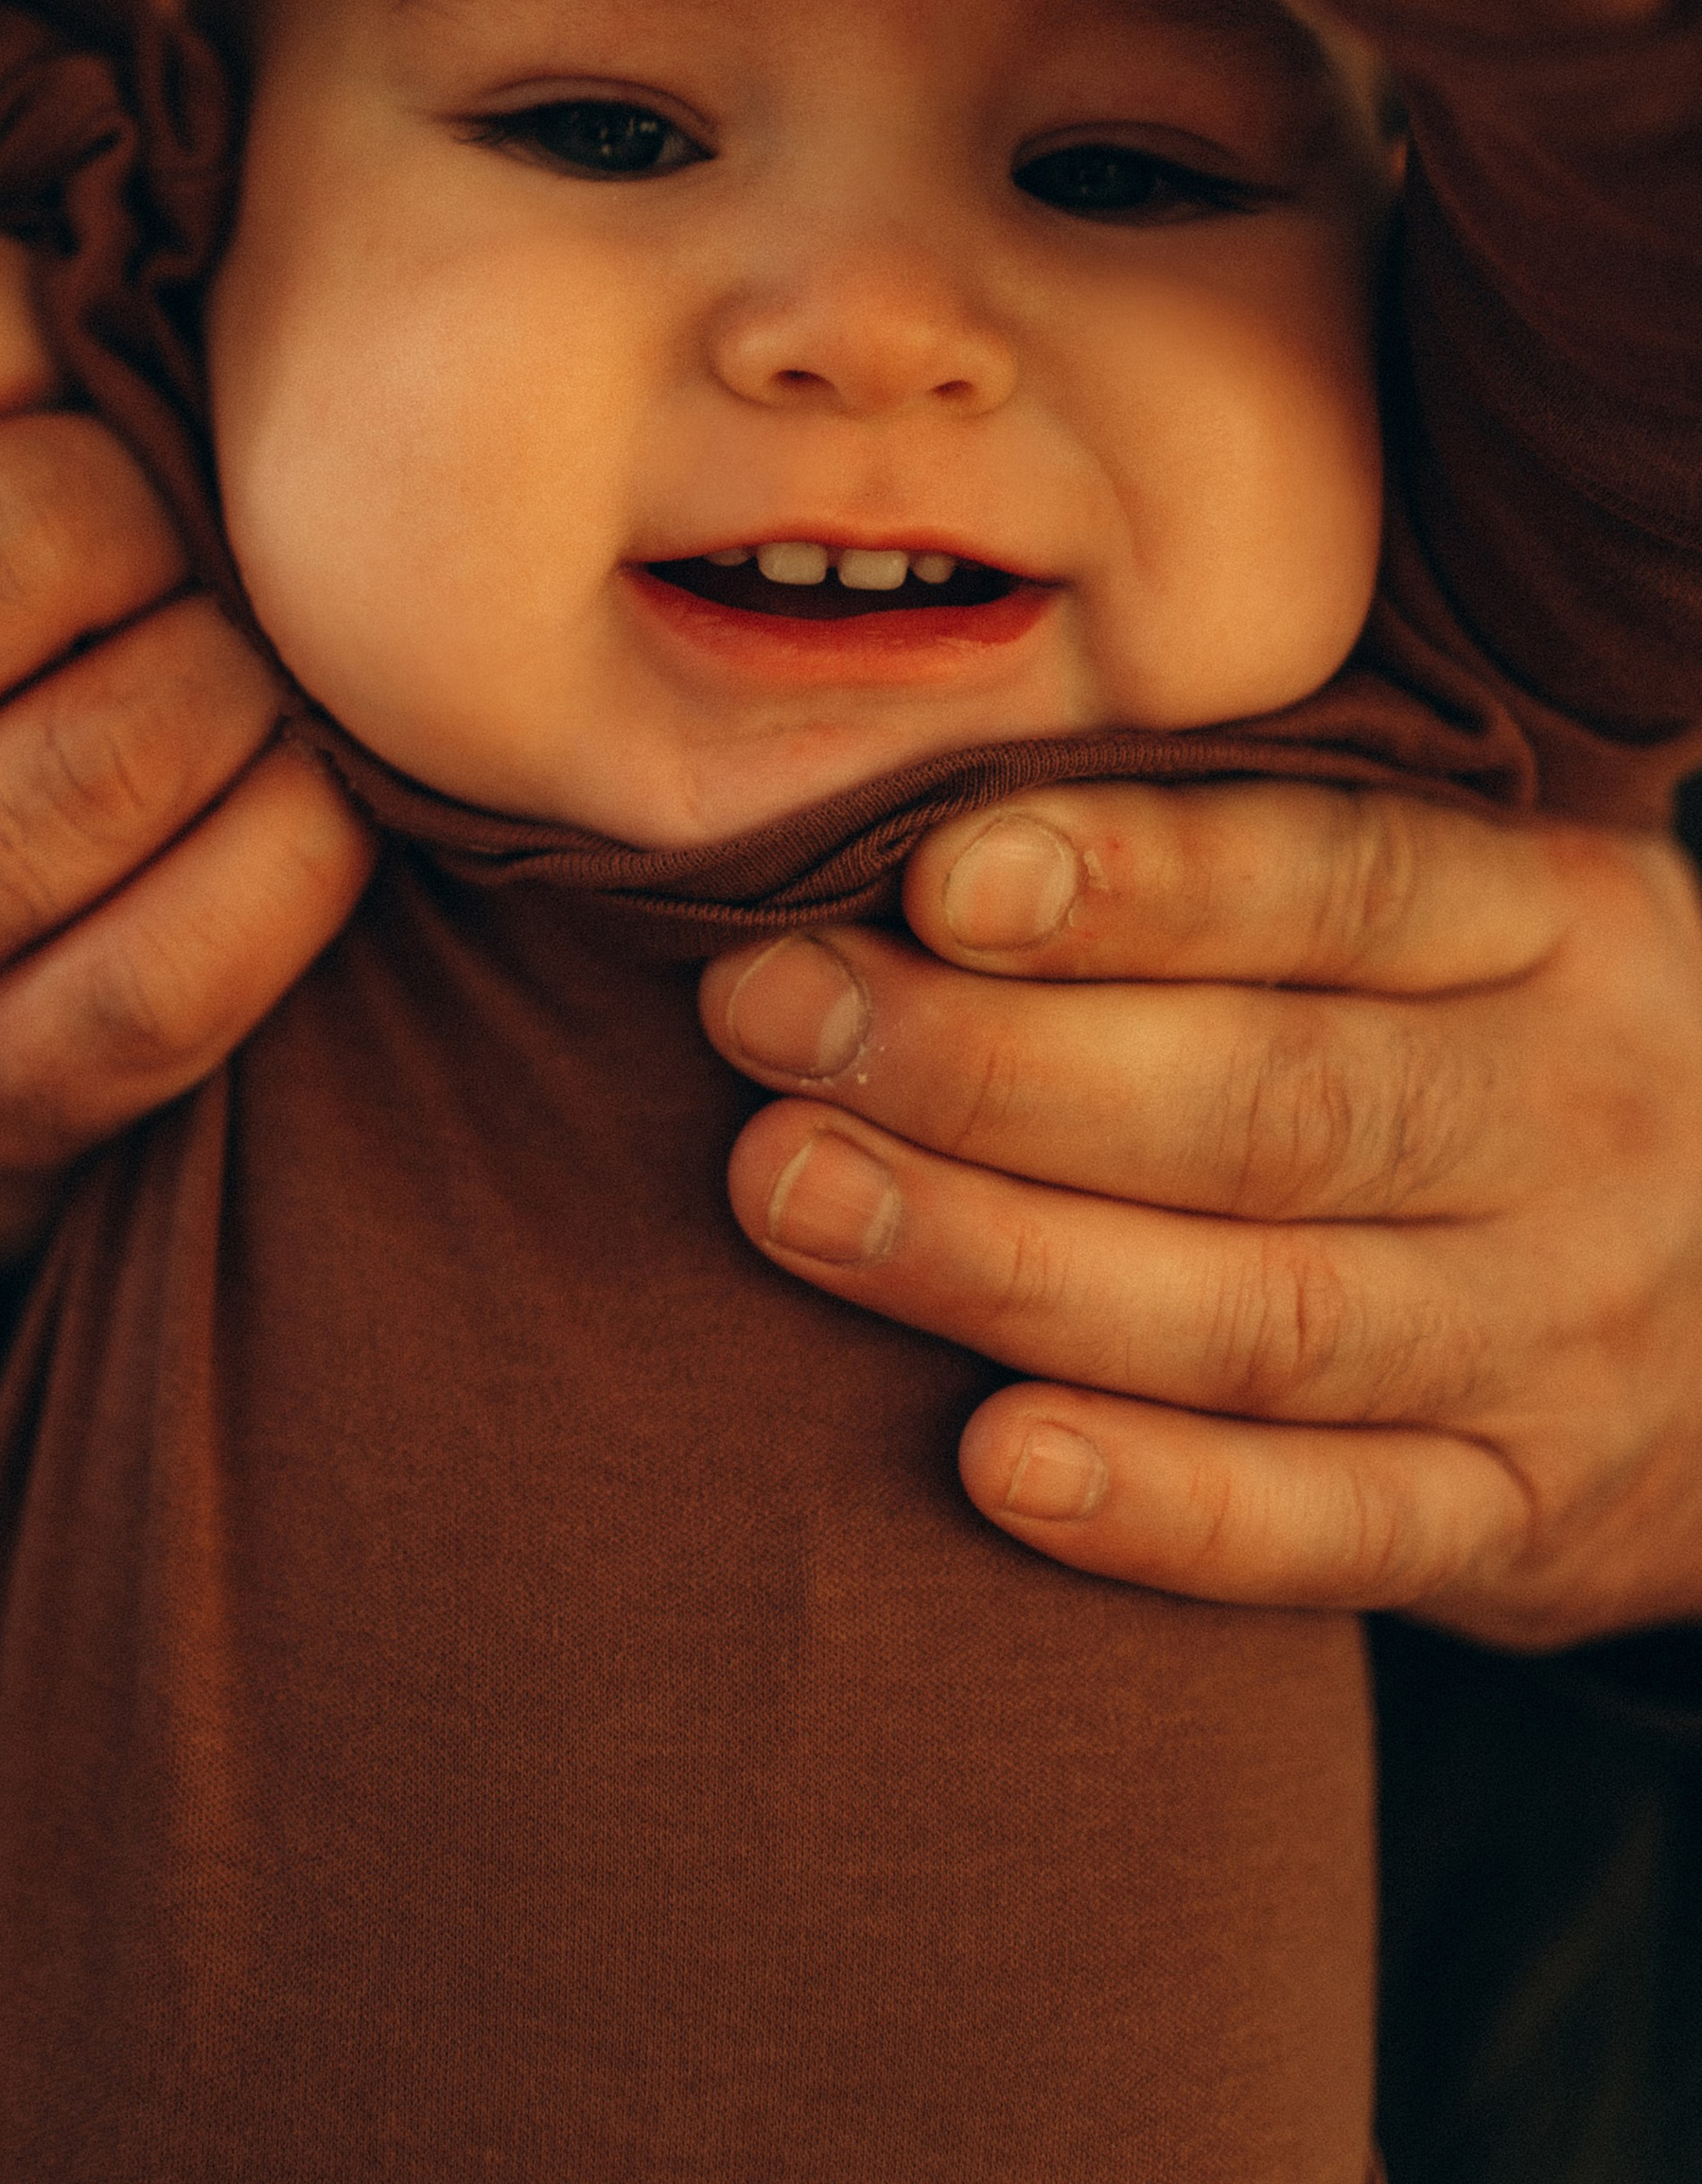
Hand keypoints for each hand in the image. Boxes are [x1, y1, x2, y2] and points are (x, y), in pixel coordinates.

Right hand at [0, 227, 374, 1312]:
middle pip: (20, 529)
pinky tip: (295, 810)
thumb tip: (177, 222)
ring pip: (126, 740)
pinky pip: (190, 957)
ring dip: (250, 687)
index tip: (87, 372)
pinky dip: (298, 855)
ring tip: (240, 676)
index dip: (41, 308)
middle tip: (191, 550)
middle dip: (168, 516)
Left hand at [701, 782, 1701, 1646]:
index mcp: (1554, 920)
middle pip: (1271, 1102)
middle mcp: (1576, 1122)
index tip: (927, 875)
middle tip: (771, 1016)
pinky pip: (1330, 1531)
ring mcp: (1558, 1340)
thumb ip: (1239, 852)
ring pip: (1268, 1315)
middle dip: (991, 1066)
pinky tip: (988, 1460)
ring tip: (793, 1193)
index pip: (1339, 881)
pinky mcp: (1519, 1522)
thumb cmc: (1490, 1039)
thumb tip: (900, 817)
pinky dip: (1161, 1506)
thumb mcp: (1457, 907)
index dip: (1134, 880)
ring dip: (1003, 1262)